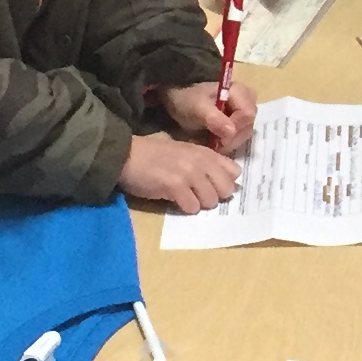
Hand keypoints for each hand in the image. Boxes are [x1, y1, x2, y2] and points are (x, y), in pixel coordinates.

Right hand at [120, 132, 241, 214]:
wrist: (127, 155)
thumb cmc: (154, 155)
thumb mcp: (185, 152)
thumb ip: (205, 163)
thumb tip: (226, 182)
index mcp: (205, 152)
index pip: (234, 172)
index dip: (225, 182)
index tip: (214, 186)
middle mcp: (201, 161)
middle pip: (226, 190)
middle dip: (213, 196)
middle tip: (197, 195)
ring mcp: (189, 173)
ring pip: (211, 201)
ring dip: (198, 203)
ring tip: (183, 196)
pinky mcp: (175, 186)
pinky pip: (192, 207)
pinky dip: (184, 207)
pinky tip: (172, 199)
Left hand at [162, 77, 256, 152]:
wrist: (180, 102)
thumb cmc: (188, 100)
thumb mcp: (197, 107)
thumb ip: (213, 118)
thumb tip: (231, 132)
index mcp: (239, 91)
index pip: (247, 114)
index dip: (235, 128)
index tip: (218, 138)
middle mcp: (247, 101)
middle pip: (248, 125)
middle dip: (232, 138)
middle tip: (214, 142)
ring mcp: (244, 113)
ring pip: (246, 133)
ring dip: (230, 142)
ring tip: (213, 142)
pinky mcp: (240, 123)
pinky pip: (241, 137)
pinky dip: (229, 143)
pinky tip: (216, 142)